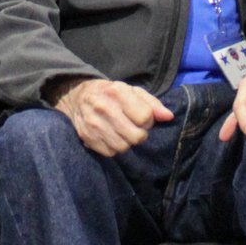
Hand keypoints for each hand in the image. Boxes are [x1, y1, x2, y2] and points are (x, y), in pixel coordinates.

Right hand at [55, 77, 173, 156]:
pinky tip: (112, 137)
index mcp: (117, 92)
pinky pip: (110, 153)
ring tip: (123, 132)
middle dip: (140, 134)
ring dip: (127, 142)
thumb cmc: (111, 93)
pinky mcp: (87, 137)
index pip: (145, 117)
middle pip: (136, 136)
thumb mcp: (132, 91)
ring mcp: (94, 124)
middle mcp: (104, 108)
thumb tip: (168, 117)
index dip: (148, 120)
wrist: (78, 96)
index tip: (142, 117)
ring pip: (124, 147)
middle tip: (134, 127)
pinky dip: (114, 148)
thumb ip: (152, 103)